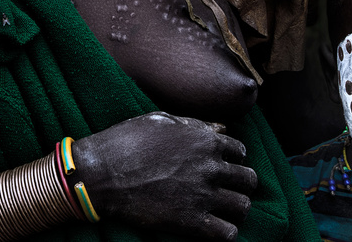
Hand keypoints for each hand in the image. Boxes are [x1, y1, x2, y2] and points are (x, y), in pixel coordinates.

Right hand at [73, 112, 256, 240]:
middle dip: (241, 184)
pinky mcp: (191, 222)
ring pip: (243, 206)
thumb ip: (195, 125)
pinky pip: (228, 234)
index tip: (223, 166)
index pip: (240, 152)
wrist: (102, 173)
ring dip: (236, 208)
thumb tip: (221, 128)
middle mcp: (211, 167)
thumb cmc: (126, 141)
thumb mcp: (161, 121)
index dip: (233, 159)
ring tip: (224, 210)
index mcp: (205, 140)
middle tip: (228, 189)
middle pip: (249, 180)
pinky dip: (226, 232)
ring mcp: (203, 195)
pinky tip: (214, 228)